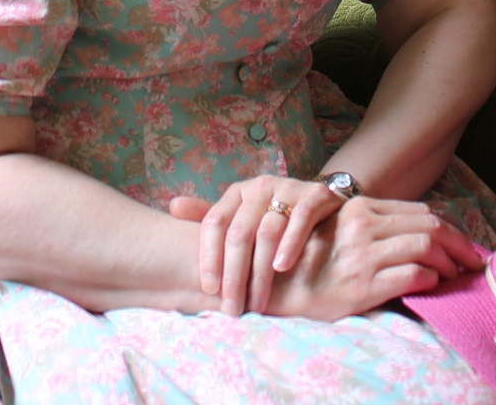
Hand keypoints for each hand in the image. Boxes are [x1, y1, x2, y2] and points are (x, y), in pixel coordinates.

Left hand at [165, 175, 344, 315]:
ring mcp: (288, 189)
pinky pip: (301, 219)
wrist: (323, 202)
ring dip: (260, 271)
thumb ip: (211, 217)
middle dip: (234, 275)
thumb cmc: (275, 217)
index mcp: (237, 193)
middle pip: (239, 232)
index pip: (215, 223)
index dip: (209, 257)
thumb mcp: (242, 216)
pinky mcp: (315, 196)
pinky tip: (282, 268)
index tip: (208, 289)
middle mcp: (260, 188)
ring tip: (257, 302)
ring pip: (267, 231)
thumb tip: (173, 207)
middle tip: (232, 308)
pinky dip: (291, 244)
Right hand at [261, 196, 485, 321]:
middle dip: (460, 245)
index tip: (462, 245)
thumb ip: (373, 226)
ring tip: (453, 276)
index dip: (449, 228)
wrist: (273, 285)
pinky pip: (412, 275)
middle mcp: (363, 225)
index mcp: (359, 208)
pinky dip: (430, 280)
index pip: (419, 212)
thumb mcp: (339, 231)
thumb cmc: (308, 260)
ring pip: (426, 246)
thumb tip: (419, 237)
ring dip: (448, 263)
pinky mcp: (363, 284)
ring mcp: (363, 254)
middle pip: (430, 225)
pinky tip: (431, 286)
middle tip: (474, 262)